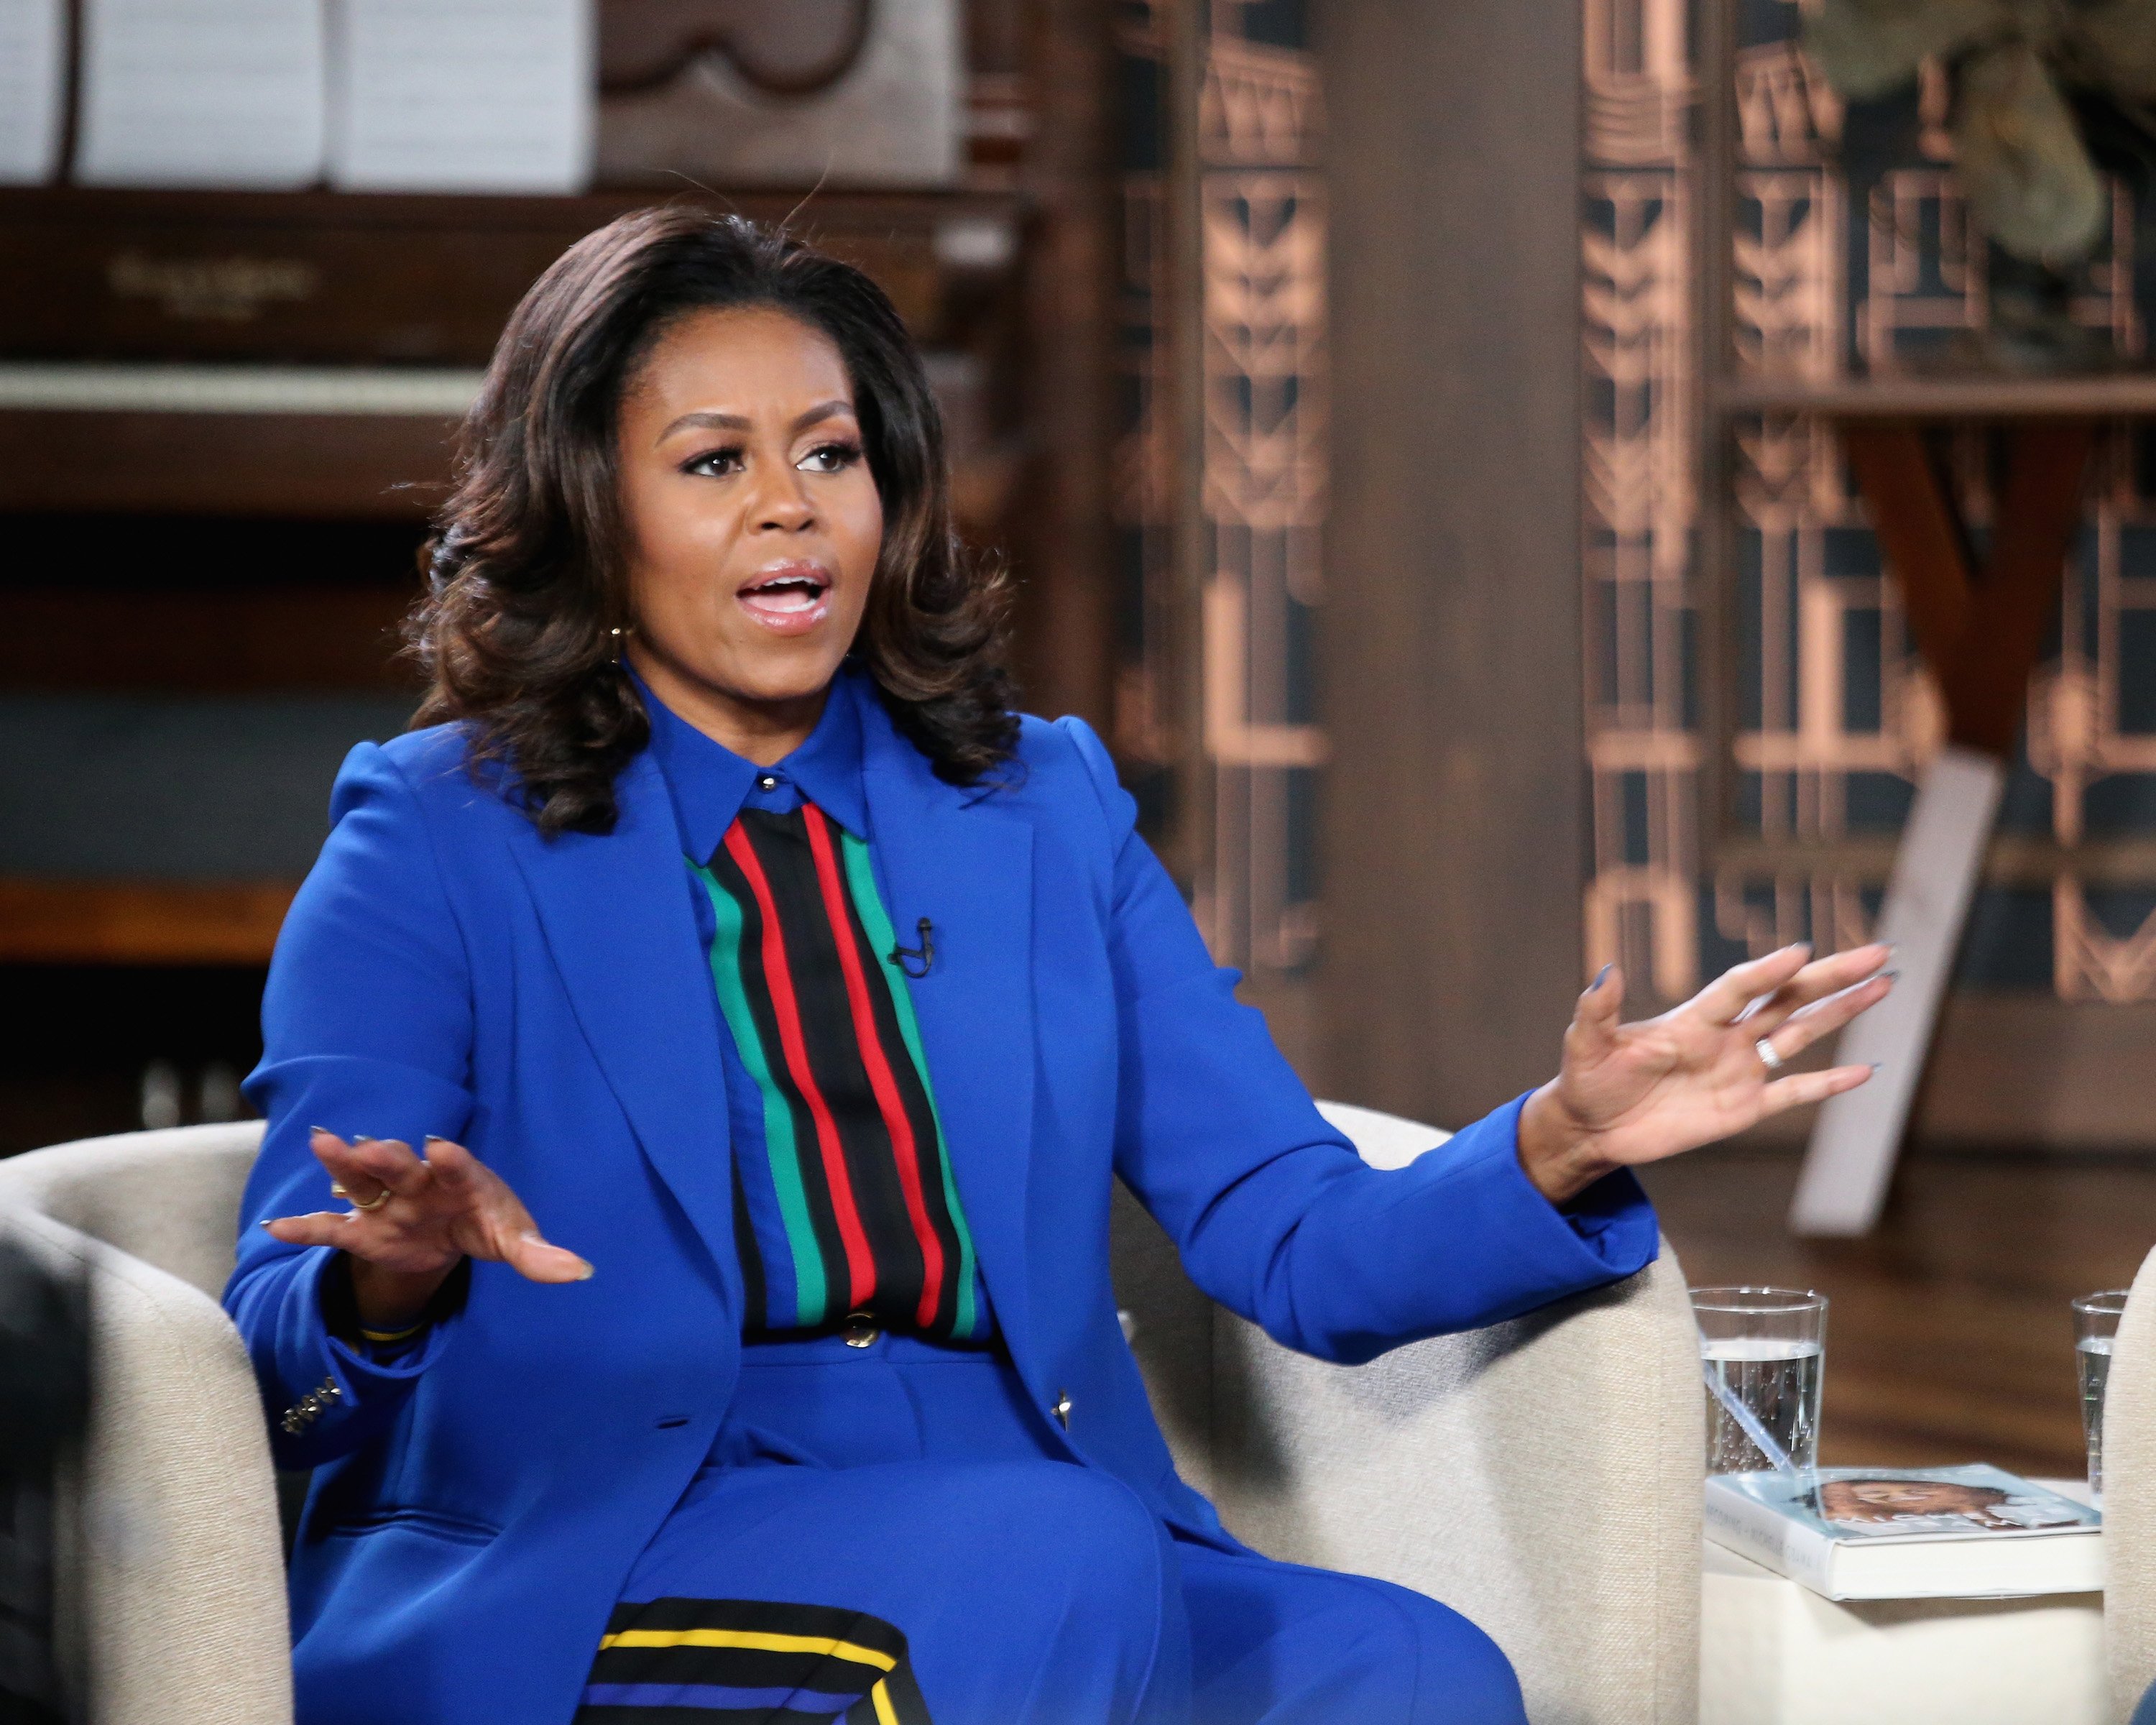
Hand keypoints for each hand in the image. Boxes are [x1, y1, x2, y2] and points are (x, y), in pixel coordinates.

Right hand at [261, 1129, 590, 1330]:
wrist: (450, 1232)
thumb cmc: (486, 1224)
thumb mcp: (512, 1239)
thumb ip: (538, 1255)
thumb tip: (581, 1271)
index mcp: (461, 1179)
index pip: (457, 1166)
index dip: (449, 1159)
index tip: (439, 1148)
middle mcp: (418, 1182)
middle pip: (401, 1166)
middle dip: (386, 1156)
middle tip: (371, 1146)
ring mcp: (386, 1204)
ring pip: (361, 1182)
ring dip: (343, 1165)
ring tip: (323, 1143)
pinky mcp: (363, 1229)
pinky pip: (330, 1228)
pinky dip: (305, 1228)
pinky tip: (277, 1227)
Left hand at [1516, 943, 1893, 1203]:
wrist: (1593, 1126)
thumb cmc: (1588, 1078)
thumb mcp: (1586, 1042)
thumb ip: (1597, 1008)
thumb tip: (1605, 971)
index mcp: (1692, 1019)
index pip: (1739, 988)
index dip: (1768, 971)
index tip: (1799, 951)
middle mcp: (1725, 1038)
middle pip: (1788, 999)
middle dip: (1831, 976)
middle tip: (1878, 952)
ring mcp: (1739, 1071)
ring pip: (1801, 1034)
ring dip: (1841, 1012)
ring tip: (1883, 985)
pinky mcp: (1743, 1109)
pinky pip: (1794, 1092)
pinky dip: (1828, 1084)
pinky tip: (1865, 1070)